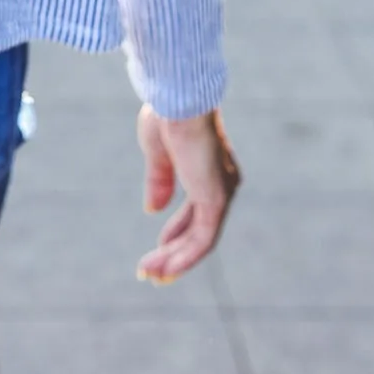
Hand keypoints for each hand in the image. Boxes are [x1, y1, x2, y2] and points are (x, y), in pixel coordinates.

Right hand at [136, 105, 239, 283]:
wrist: (177, 97)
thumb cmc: (166, 113)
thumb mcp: (157, 151)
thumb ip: (159, 180)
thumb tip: (153, 209)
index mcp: (209, 168)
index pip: (196, 210)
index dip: (175, 231)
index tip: (158, 248)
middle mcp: (222, 183)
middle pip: (199, 228)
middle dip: (174, 252)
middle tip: (153, 272)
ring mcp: (222, 191)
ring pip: (201, 239)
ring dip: (175, 260)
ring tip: (151, 275)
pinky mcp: (216, 198)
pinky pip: (203, 238)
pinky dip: (184, 256)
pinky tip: (165, 268)